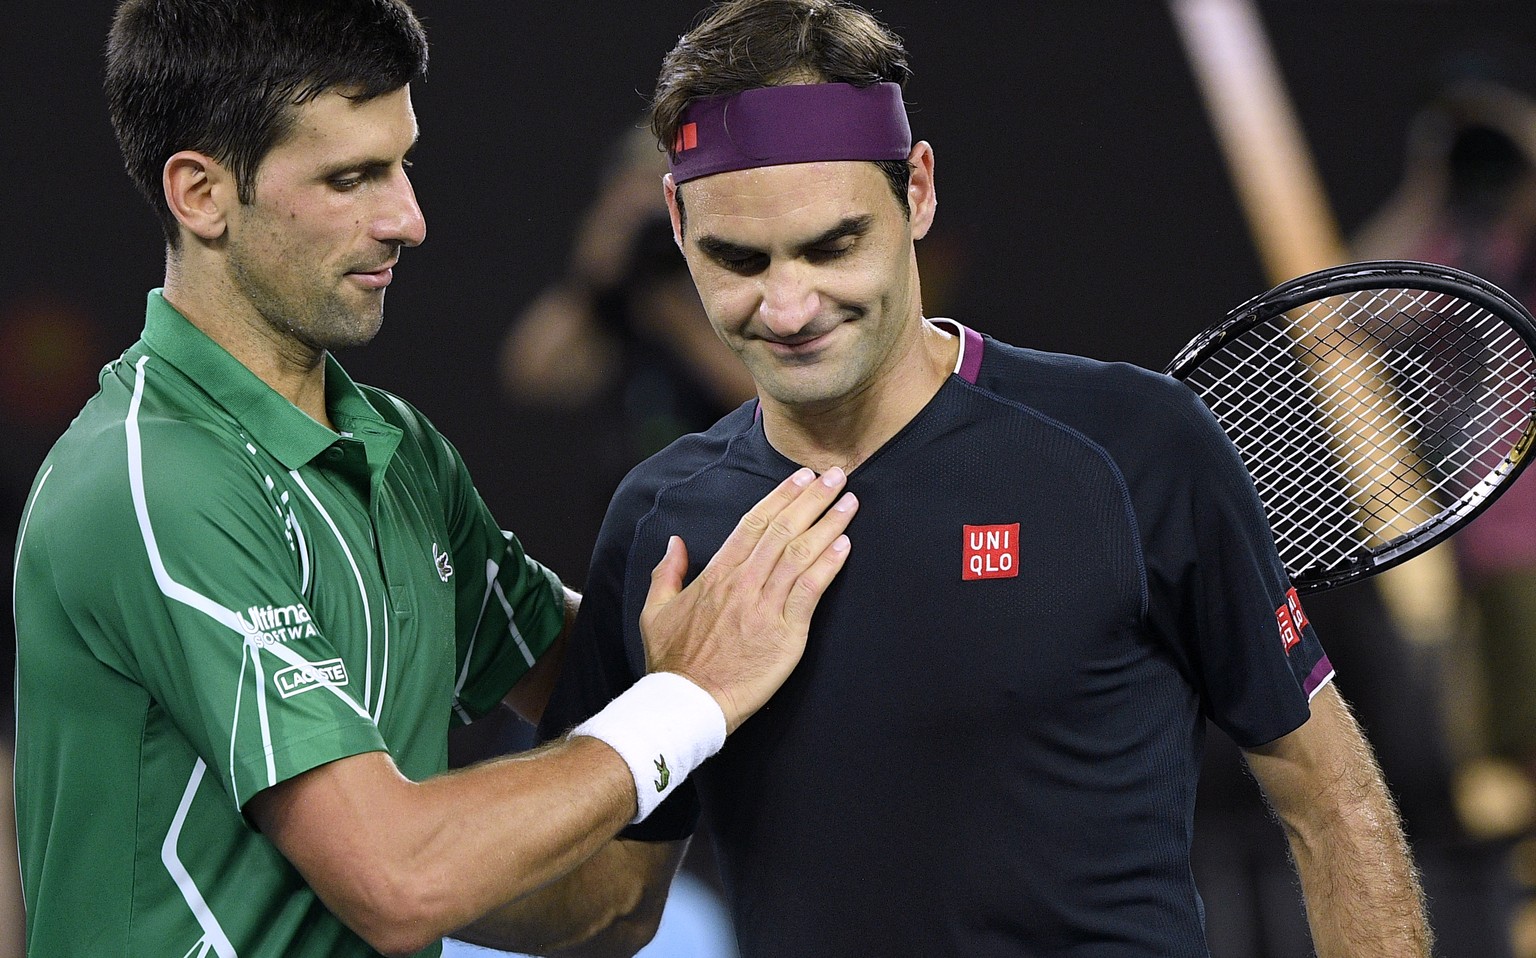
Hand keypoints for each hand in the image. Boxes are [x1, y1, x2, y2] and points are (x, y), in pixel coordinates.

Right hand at [640, 467, 855, 732]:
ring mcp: (764, 607)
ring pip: (799, 554)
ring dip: (827, 524)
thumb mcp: (655, 612)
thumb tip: (675, 543)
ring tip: (849, 502)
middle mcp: (742, 584)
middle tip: (835, 475)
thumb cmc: (672, 662)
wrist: (687, 703)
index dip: (780, 497)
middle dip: (811, 499)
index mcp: (716, 575)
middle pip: (782, 530)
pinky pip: (809, 591)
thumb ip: (667, 573)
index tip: (800, 478)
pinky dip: (828, 566)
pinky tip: (844, 545)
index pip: (753, 524)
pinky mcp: (785, 634)